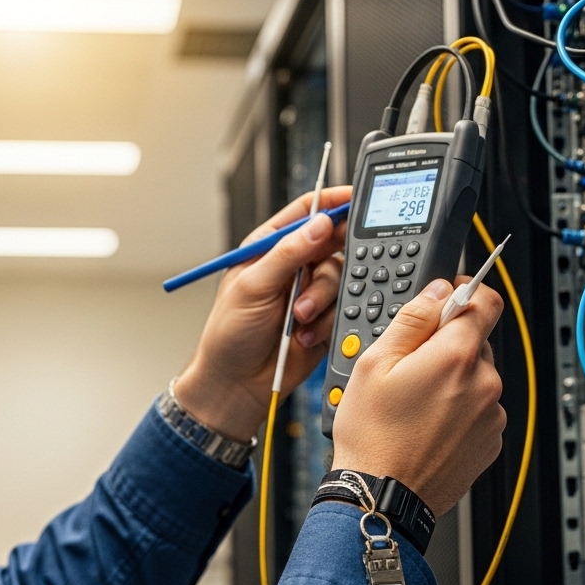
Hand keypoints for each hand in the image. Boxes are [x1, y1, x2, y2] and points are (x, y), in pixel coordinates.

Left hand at [174, 186, 351, 441]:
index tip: (355, 200)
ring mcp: (310, 292)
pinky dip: (326, 322)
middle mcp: (293, 265)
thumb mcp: (253, 287)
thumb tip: (320, 224)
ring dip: (321, 299)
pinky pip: (343, 308)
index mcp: (269, 246)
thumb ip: (288, 253)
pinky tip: (304, 334)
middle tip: (318, 278)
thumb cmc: (229, 334)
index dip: (331, 203)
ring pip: (339, 279)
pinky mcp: (324, 318)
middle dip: (328, 264)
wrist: (237, 384)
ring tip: (298, 318)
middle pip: (332, 244)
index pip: (306, 212)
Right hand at [330, 276, 506, 515]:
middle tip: (410, 366)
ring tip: (414, 403)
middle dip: (447, 345)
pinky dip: (458, 410)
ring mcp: (490, 415)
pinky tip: (426, 424)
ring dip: (452, 379)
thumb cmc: (372, 435)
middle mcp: (484, 383)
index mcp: (456, 356)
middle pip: (476, 342)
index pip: (486, 301)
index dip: (465, 293)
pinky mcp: (490, 442)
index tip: (447, 299)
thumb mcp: (373, 363)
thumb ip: (412, 319)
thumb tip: (437, 292)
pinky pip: (478, 409)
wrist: (381, 496)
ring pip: (476, 377)